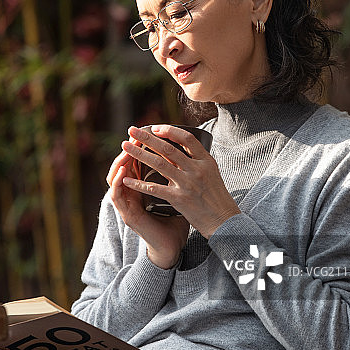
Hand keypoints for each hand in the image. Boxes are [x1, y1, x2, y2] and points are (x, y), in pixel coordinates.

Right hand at [106, 135, 189, 268]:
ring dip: (118, 162)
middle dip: (128, 148)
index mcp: (142, 187)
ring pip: (114, 178)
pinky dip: (118, 182)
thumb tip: (190, 156)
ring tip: (125, 149)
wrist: (172, 246)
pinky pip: (116, 196)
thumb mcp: (176, 194)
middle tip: (133, 134)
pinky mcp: (127, 215)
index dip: (138, 147)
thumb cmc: (175, 220)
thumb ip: (177, 178)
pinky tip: (123, 172)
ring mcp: (127, 204)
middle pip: (122, 166)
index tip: (147, 131)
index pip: (135, 162)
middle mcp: (132, 194)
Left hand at [120, 124, 239, 239]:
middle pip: (168, 148)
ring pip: (158, 163)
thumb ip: (195, 161)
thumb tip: (177, 147)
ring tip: (125, 146)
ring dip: (139, 153)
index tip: (154, 127)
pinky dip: (139, 183)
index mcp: (206, 161)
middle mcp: (197, 170)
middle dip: (147, 137)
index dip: (169, 131)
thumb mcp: (211, 173)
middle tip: (131, 130)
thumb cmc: (216, 197)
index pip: (187, 138)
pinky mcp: (179, 199)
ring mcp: (188, 184)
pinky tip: (127, 179)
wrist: (224, 221)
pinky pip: (155, 188)